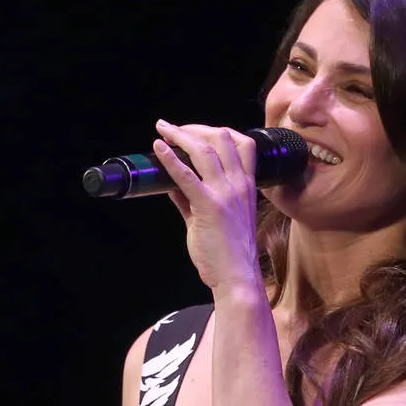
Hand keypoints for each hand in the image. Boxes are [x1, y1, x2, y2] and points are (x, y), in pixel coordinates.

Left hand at [152, 120, 262, 291]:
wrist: (237, 277)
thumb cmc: (228, 253)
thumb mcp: (214, 219)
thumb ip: (193, 199)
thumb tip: (172, 184)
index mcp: (247, 186)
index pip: (243, 144)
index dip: (218, 131)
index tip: (196, 131)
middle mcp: (239, 185)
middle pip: (221, 138)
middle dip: (195, 128)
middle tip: (173, 128)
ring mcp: (225, 194)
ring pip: (204, 150)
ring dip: (180, 135)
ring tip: (163, 130)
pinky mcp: (209, 206)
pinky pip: (186, 175)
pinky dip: (170, 158)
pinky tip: (158, 148)